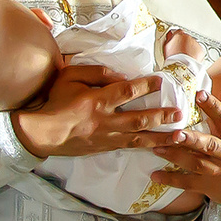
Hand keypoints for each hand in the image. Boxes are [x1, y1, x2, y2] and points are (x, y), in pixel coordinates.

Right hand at [11, 65, 190, 159]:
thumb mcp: (71, 77)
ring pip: (138, 138)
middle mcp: (105, 121)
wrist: (41, 133)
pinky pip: (129, 147)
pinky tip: (158, 147)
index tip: (161, 81)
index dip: (147, 85)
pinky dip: (145, 147)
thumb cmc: (55, 101)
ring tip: (179, 136)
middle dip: (162, 116)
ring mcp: (106, 137)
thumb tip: (121, 76)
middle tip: (180, 113)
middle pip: (139, 118)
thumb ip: (97, 72)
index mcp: (97, 101)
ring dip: (161, 137)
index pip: (127, 91)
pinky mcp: (104, 148)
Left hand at [156, 88, 220, 209]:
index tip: (199, 95)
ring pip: (196, 163)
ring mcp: (220, 173)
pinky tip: (155, 175)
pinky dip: (171, 179)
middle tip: (175, 133)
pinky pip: (188, 184)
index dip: (214, 107)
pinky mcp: (210, 187)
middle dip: (192, 139)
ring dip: (175, 156)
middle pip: (211, 145)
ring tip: (157, 148)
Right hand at [161, 28, 202, 62]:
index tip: (177, 40)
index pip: (178, 31)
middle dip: (184, 43)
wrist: (182, 67)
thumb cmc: (173, 59)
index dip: (177, 37)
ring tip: (185, 57)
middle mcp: (188, 37)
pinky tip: (190, 59)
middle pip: (186, 38)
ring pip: (192, 44)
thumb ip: (169, 39)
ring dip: (190, 48)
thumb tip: (170, 35)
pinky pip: (198, 50)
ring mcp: (195, 43)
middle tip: (180, 51)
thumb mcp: (166, 47)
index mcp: (179, 35)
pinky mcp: (200, 50)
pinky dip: (195, 53)